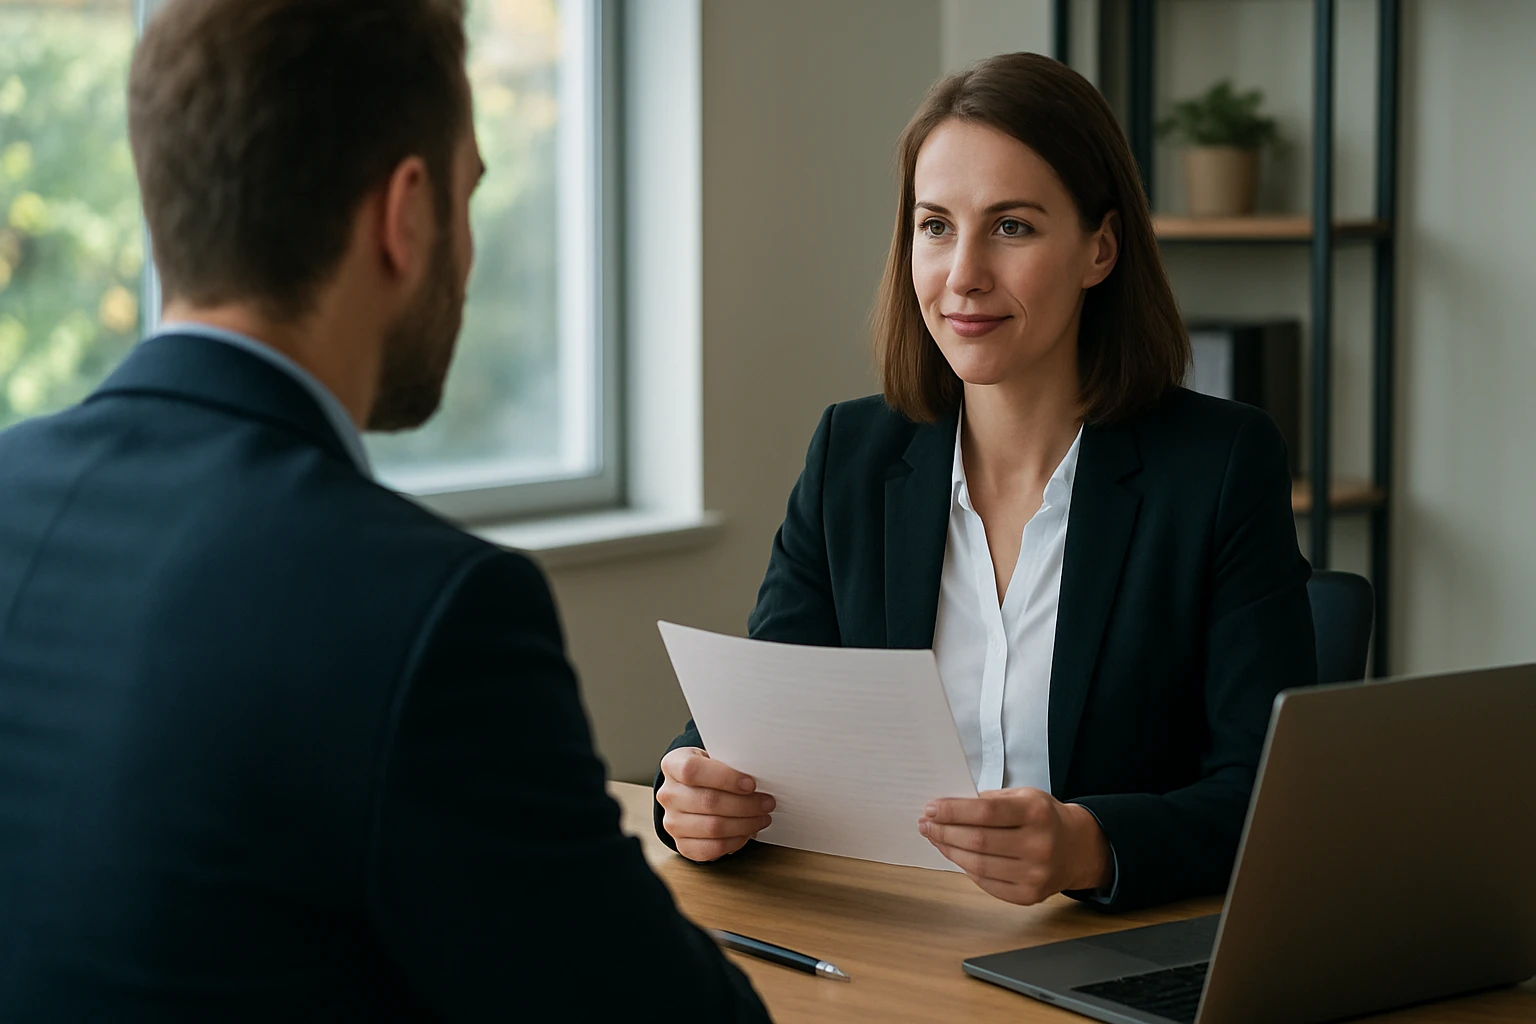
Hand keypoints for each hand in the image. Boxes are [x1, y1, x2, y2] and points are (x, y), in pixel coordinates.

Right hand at [657, 747, 775, 861]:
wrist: (690, 790)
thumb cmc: (708, 772)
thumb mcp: (714, 757)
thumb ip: (730, 764)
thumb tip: (760, 777)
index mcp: (673, 765)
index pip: (693, 771)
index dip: (725, 778)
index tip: (751, 784)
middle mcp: (668, 794)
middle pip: (708, 801)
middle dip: (745, 804)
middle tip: (767, 803)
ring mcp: (672, 822)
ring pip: (712, 827)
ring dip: (745, 824)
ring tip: (762, 818)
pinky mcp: (682, 844)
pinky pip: (711, 848)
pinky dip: (734, 842)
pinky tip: (747, 832)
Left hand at [918, 788, 1112, 904]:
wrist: (1077, 848)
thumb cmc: (1044, 818)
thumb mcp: (1024, 796)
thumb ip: (990, 801)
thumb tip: (947, 809)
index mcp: (1036, 813)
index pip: (985, 812)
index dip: (953, 811)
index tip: (930, 809)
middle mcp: (1039, 845)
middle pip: (978, 841)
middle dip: (944, 831)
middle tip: (926, 824)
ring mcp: (1035, 874)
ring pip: (978, 865)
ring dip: (949, 851)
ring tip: (935, 839)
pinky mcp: (1029, 896)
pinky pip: (985, 883)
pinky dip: (965, 868)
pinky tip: (955, 855)